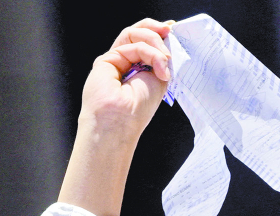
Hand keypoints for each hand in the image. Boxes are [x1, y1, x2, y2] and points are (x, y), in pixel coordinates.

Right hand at [79, 18, 174, 138]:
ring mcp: (115, 60)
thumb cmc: (137, 111)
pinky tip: (159, 66)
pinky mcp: (106, 60)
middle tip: (169, 31)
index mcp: (138, 70)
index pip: (147, 44)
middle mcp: (126, 63)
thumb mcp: (159, 80)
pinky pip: (130, 45)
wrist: (119, 122)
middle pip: (138, 34)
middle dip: (156, 29)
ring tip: (165, 57)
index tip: (173, 31)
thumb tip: (167, 45)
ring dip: (153, 40)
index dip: (159, 35)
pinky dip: (149, 52)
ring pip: (133, 34)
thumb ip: (160, 61)